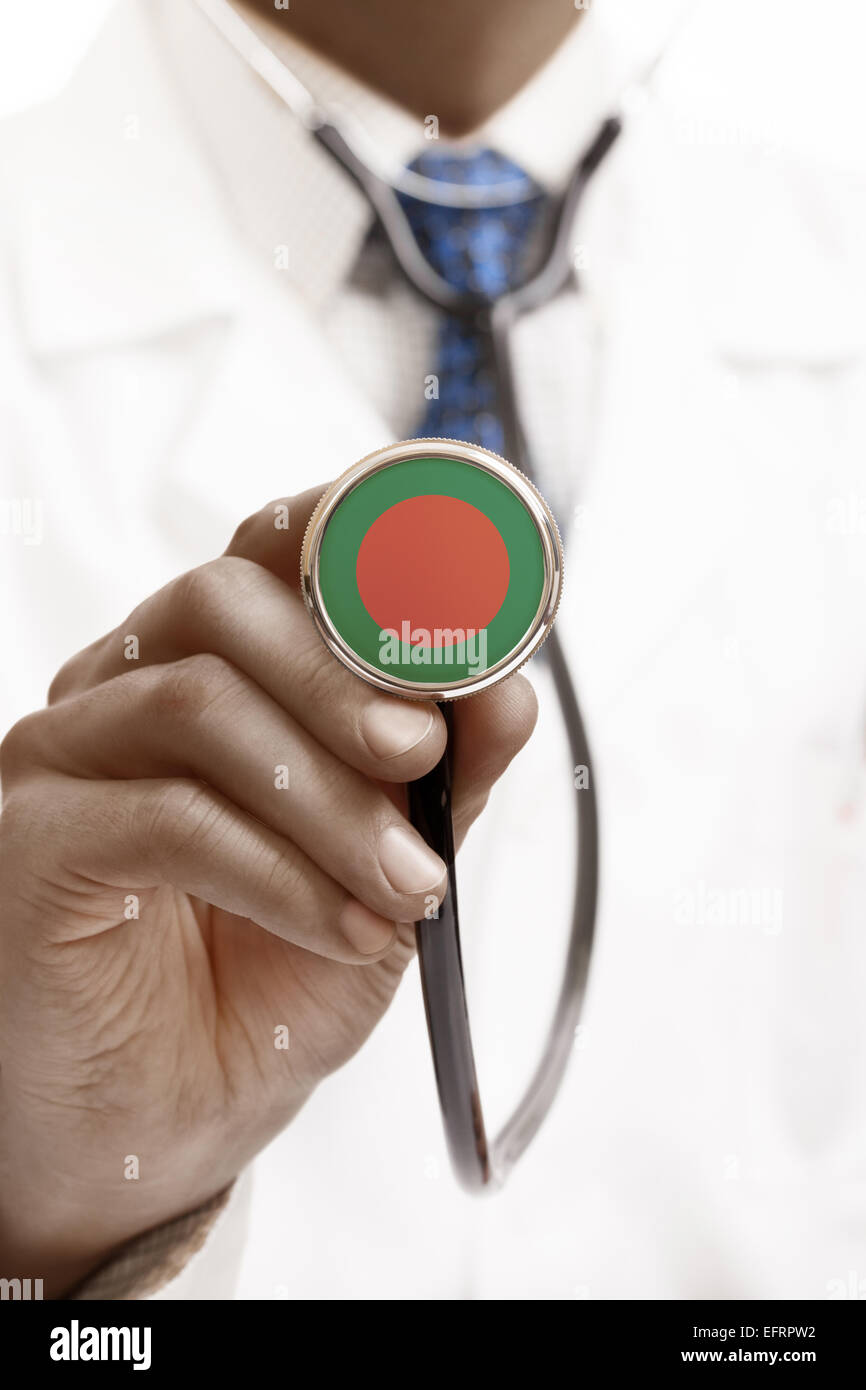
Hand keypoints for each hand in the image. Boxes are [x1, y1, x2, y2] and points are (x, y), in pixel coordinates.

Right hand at [0, 488, 536, 1294]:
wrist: (163, 1123)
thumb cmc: (261, 984)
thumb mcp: (384, 874)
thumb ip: (442, 781)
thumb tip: (510, 692)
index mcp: (209, 673)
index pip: (266, 557)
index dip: (353, 537)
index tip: (453, 582)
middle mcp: (123, 693)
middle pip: (222, 603)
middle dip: (345, 674)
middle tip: (427, 754)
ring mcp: (64, 761)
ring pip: (197, 703)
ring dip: (330, 797)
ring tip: (406, 886)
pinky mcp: (31, 845)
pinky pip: (164, 817)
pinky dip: (279, 871)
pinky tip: (339, 926)